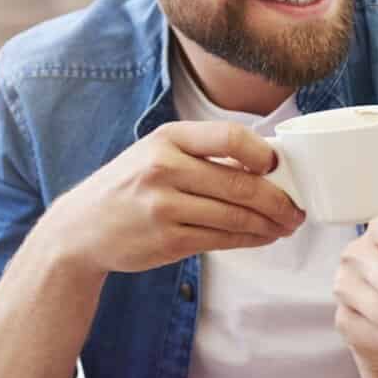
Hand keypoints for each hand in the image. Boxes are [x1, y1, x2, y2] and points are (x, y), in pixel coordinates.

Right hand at [51, 121, 305, 274]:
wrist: (80, 229)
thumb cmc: (128, 186)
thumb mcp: (154, 153)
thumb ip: (201, 152)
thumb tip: (266, 161)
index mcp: (167, 138)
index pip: (230, 136)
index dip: (263, 152)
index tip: (279, 165)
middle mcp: (165, 169)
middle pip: (241, 183)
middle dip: (279, 198)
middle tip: (297, 207)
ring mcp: (165, 207)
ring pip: (236, 216)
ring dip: (270, 223)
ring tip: (287, 225)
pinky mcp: (168, 240)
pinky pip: (223, 240)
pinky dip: (250, 239)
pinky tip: (263, 237)